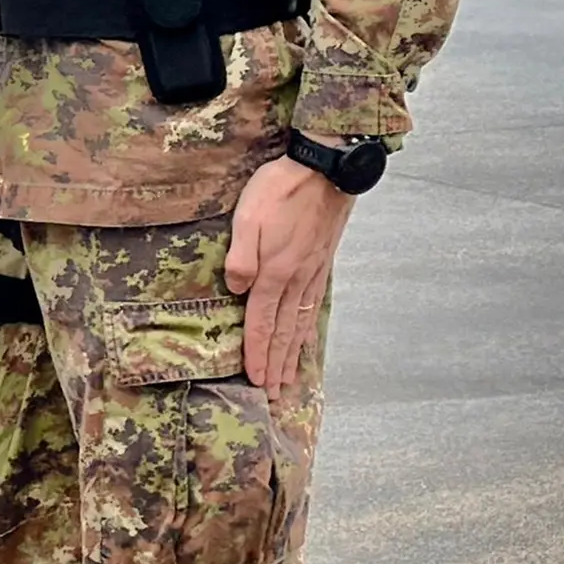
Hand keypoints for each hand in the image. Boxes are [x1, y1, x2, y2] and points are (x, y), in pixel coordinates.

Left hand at [223, 153, 352, 395]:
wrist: (325, 170)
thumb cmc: (279, 189)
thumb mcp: (247, 216)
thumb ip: (242, 256)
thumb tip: (238, 291)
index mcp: (275, 271)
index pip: (262, 321)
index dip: (257, 351)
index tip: (255, 379)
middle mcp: (296, 279)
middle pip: (284, 331)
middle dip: (276, 364)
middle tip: (273, 394)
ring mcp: (312, 273)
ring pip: (301, 323)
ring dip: (293, 353)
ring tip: (290, 378)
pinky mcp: (321, 264)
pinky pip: (314, 307)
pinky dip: (309, 330)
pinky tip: (307, 338)